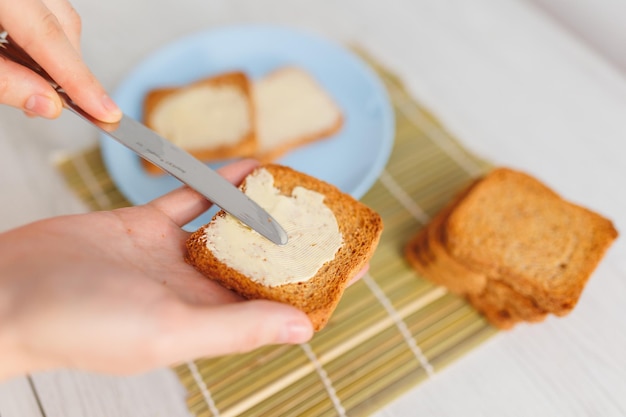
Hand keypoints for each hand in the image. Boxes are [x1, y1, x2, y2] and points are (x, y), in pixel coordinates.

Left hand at [0, 0, 120, 121]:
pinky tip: (27, 62)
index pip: (49, 34)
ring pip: (58, 16)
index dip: (79, 78)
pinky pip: (43, 12)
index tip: (105, 111)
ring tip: (34, 85)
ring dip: (56, 56)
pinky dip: (40, 41)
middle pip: (62, 23)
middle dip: (67, 69)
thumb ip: (5, 82)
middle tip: (56, 104)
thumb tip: (48, 105)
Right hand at [0, 159, 360, 379]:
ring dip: (261, 210)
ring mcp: (171, 256)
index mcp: (208, 320)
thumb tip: (305, 328)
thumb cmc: (83, 326)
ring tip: (300, 190)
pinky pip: (191, 200)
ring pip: (229, 228)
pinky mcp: (144, 226)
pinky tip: (249, 169)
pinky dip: (218, 185)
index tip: (355, 265)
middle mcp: (195, 289)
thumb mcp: (171, 331)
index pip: (277, 304)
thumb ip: (238, 327)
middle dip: (298, 244)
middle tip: (337, 221)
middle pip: (260, 263)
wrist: (9, 293)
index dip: (318, 286)